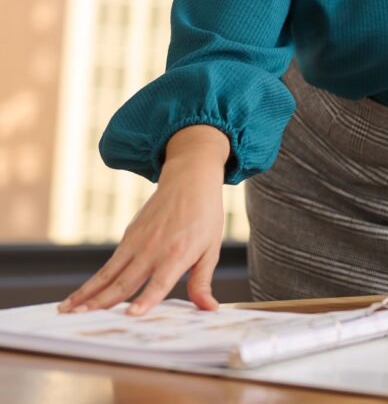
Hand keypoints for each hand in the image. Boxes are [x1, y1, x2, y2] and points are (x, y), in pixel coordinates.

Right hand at [58, 125, 230, 315]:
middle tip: (81, 319)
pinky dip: (93, 281)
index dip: (146, 300)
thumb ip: (202, 282)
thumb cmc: (204, 214)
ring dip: (87, 293)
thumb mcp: (210, 249)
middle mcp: (152, 250)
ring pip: (108, 273)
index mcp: (176, 254)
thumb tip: (210, 310)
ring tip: (67, 310)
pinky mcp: (129, 236)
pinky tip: (79, 295)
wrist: (189, 178)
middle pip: (125, 281)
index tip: (131, 315)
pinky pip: (109, 264)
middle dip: (102, 302)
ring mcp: (137, 242)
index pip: (159, 283)